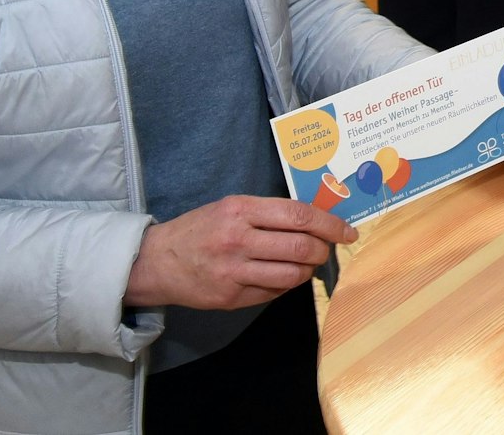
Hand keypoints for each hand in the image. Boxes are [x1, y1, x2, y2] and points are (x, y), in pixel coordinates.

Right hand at [124, 196, 355, 309]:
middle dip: (323, 250)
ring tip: (305, 263)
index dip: (330, 224)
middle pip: (301, 247)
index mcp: (240, 210)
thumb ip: (269, 212)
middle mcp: (238, 240)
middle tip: (326, 249)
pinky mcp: (230, 297)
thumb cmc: (201, 229)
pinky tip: (282, 276)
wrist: (157, 261)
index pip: (299, 216)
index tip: (347, 231)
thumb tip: (316, 220)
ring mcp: (233, 271)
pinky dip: (286, 285)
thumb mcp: (231, 207)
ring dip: (307, 270)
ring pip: (292, 275)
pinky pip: (274, 293)